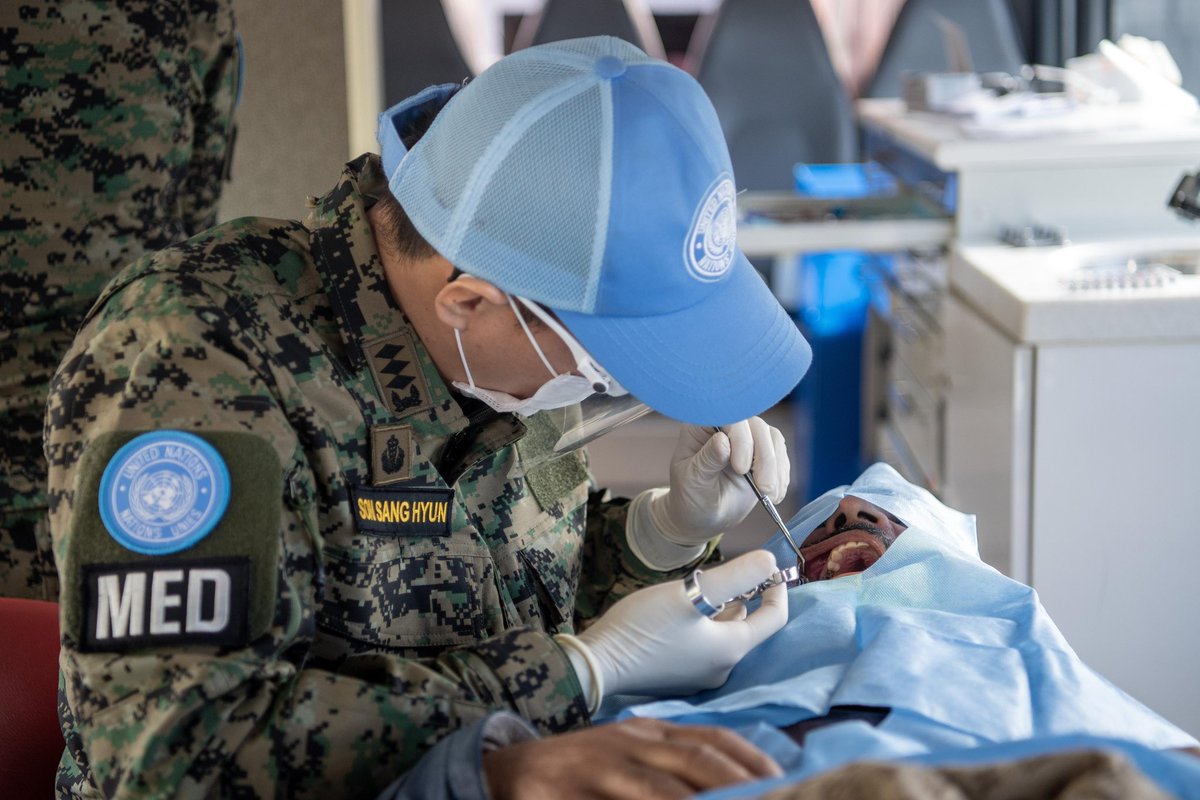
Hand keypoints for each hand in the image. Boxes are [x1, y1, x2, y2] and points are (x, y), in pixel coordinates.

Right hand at [483, 718, 781, 799]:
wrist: (509, 771)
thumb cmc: (581, 773)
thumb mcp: (629, 761)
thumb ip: (670, 771)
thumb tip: (729, 787)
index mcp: (650, 732)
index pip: (711, 737)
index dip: (748, 757)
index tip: (782, 778)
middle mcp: (632, 741)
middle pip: (696, 758)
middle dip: (738, 779)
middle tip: (773, 796)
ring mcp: (604, 764)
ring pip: (661, 787)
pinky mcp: (576, 788)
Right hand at [564, 550, 786, 698]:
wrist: (598, 664)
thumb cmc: (645, 627)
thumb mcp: (692, 591)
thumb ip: (735, 575)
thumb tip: (770, 560)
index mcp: (732, 649)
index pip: (774, 619)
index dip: (777, 589)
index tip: (767, 565)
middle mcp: (722, 668)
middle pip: (748, 627)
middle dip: (745, 596)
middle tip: (728, 570)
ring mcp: (700, 676)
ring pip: (725, 635)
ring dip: (723, 609)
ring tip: (705, 586)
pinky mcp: (680, 676)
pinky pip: (705, 645)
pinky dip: (706, 624)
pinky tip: (685, 610)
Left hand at [653, 419, 789, 546]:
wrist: (704, 515)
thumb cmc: (691, 496)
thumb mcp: (693, 481)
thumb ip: (707, 461)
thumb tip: (723, 441)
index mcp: (702, 426)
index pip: (729, 417)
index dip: (740, 439)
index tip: (741, 468)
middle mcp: (726, 426)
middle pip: (756, 426)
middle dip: (764, 457)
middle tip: (763, 488)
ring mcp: (747, 438)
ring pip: (772, 438)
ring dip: (775, 467)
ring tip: (769, 494)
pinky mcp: (763, 452)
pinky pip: (780, 454)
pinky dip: (781, 474)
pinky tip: (775, 494)